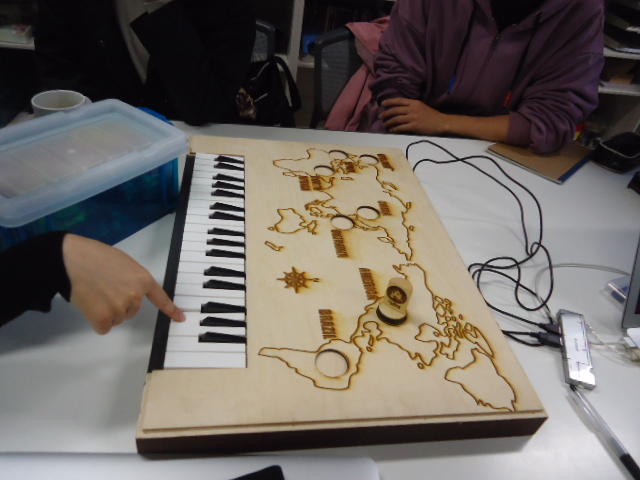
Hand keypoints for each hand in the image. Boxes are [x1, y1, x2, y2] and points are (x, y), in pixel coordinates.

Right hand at [62, 234, 184, 334]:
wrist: (71, 259)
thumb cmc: (94, 256)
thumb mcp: (123, 263)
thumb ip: (132, 279)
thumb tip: (131, 293)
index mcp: (142, 279)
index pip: (160, 297)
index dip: (171, 309)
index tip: (181, 318)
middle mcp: (135, 295)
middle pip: (132, 311)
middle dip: (119, 303)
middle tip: (104, 288)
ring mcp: (120, 308)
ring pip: (117, 319)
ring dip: (107, 311)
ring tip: (95, 293)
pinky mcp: (103, 318)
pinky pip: (104, 328)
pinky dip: (97, 321)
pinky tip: (90, 305)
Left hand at [379, 98, 446, 134]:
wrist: (441, 122)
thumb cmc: (432, 115)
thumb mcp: (421, 106)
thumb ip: (411, 106)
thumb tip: (399, 110)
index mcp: (414, 102)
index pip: (399, 100)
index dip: (389, 102)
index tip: (383, 104)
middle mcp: (413, 109)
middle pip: (395, 110)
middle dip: (386, 114)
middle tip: (381, 117)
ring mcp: (413, 117)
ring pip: (396, 119)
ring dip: (389, 122)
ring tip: (385, 125)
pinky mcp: (414, 126)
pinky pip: (401, 128)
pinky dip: (394, 129)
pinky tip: (392, 130)